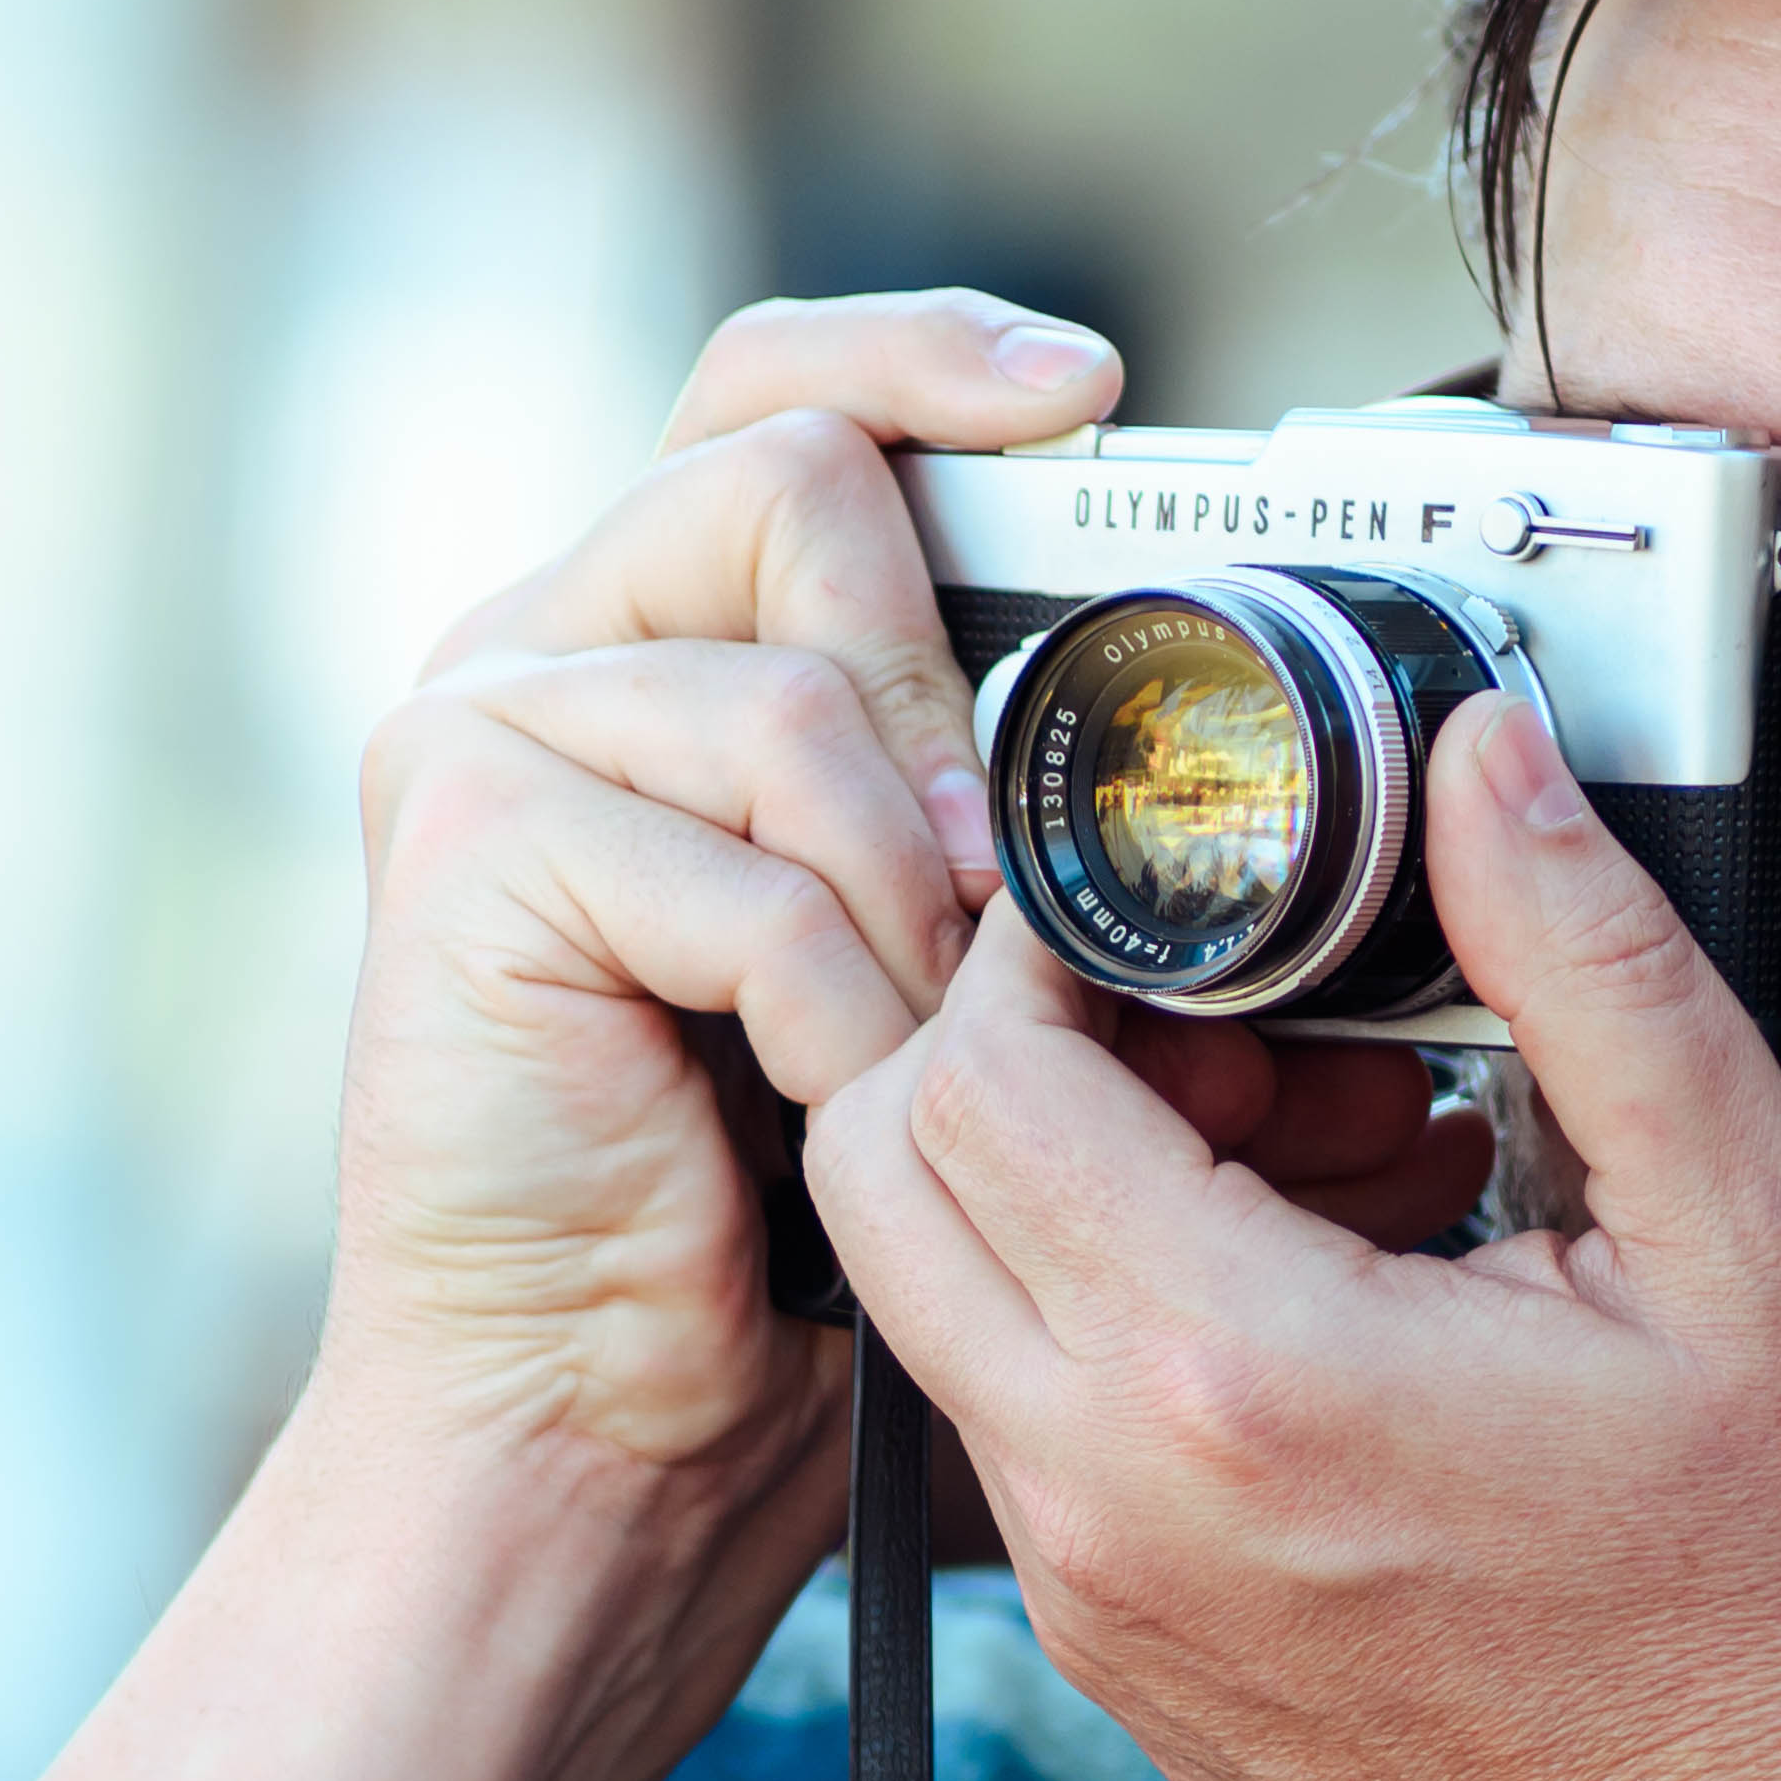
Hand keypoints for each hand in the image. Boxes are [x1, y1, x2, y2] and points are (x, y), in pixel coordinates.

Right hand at [319, 291, 1098, 1515]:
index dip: (929, 355)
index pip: (776, 389)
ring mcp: (480, 728)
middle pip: (792, 477)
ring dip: (907, 901)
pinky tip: (818, 1105)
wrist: (599, 1425)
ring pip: (797, 690)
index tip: (1088, 399)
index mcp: (655, 638)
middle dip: (950, 690)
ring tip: (905, 1050)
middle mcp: (542, 646)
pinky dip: (829, 1008)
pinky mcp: (461, 839)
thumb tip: (1319, 794)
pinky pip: (743, 863)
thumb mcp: (955, 985)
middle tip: (992, 892)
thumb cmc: (777, 1226)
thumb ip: (1051, 849)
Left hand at [803, 690, 1780, 1780]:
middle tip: (1227, 1018)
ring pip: (938, 1301)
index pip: (969, 1072)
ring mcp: (1093, 1603)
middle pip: (880, 1172)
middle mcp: (1108, 1504)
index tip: (1181, 905)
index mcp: (1236, 1381)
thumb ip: (1590, 963)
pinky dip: (1109, 1317)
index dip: (1044, 941)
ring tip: (1316, 1156)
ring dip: (1063, 1179)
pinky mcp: (1117, 1665)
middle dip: (1010, 1040)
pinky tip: (1324, 1297)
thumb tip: (1479, 760)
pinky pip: (1022, 1427)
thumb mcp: (1754, 1240)